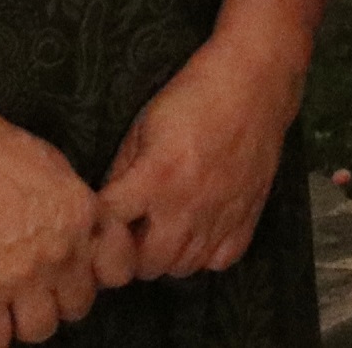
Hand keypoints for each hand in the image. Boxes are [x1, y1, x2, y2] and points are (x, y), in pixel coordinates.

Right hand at [0, 99, 108, 347]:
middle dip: (62, 299)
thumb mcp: (54, 167)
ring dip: (29, 321)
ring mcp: (22, 277)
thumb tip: (78, 230)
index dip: (100, 274)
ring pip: (42, 329)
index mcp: (83, 216)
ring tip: (14, 308)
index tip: (83, 271)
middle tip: (42, 288)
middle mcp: (61, 252)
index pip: (118, 268)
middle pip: (79, 305)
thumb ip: (72, 205)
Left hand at [98, 31, 306, 281]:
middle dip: (131, 250)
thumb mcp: (143, 124)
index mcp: (156, 178)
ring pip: (181, 268)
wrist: (254, 83)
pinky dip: (205, 254)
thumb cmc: (193, 96)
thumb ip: (122, 169)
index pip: (109, 224)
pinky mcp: (248, 217)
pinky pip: (219, 261)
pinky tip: (198, 230)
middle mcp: (187, 207)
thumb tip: (107, 206)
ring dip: (166, 254)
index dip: (97, 223)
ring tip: (164, 229)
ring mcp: (220, 217)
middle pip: (145, 264)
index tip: (100, 215)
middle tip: (132, 228)